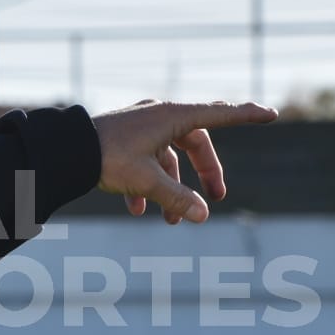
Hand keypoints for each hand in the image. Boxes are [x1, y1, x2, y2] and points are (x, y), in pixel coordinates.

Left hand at [93, 100, 276, 224]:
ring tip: (171, 220)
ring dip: (171, 188)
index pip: (219, 114)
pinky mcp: (123, 138)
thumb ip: (177, 198)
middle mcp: (158, 116)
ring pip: (167, 157)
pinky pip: (143, 161)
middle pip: (195, 143)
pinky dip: (145, 185)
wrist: (62, 150)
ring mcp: (140, 126)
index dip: (246, 115)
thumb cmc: (106, 158)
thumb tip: (204, 216)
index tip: (271, 114)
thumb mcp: (146, 181)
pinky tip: (136, 211)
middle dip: (204, 173)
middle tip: (217, 198)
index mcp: (171, 116)